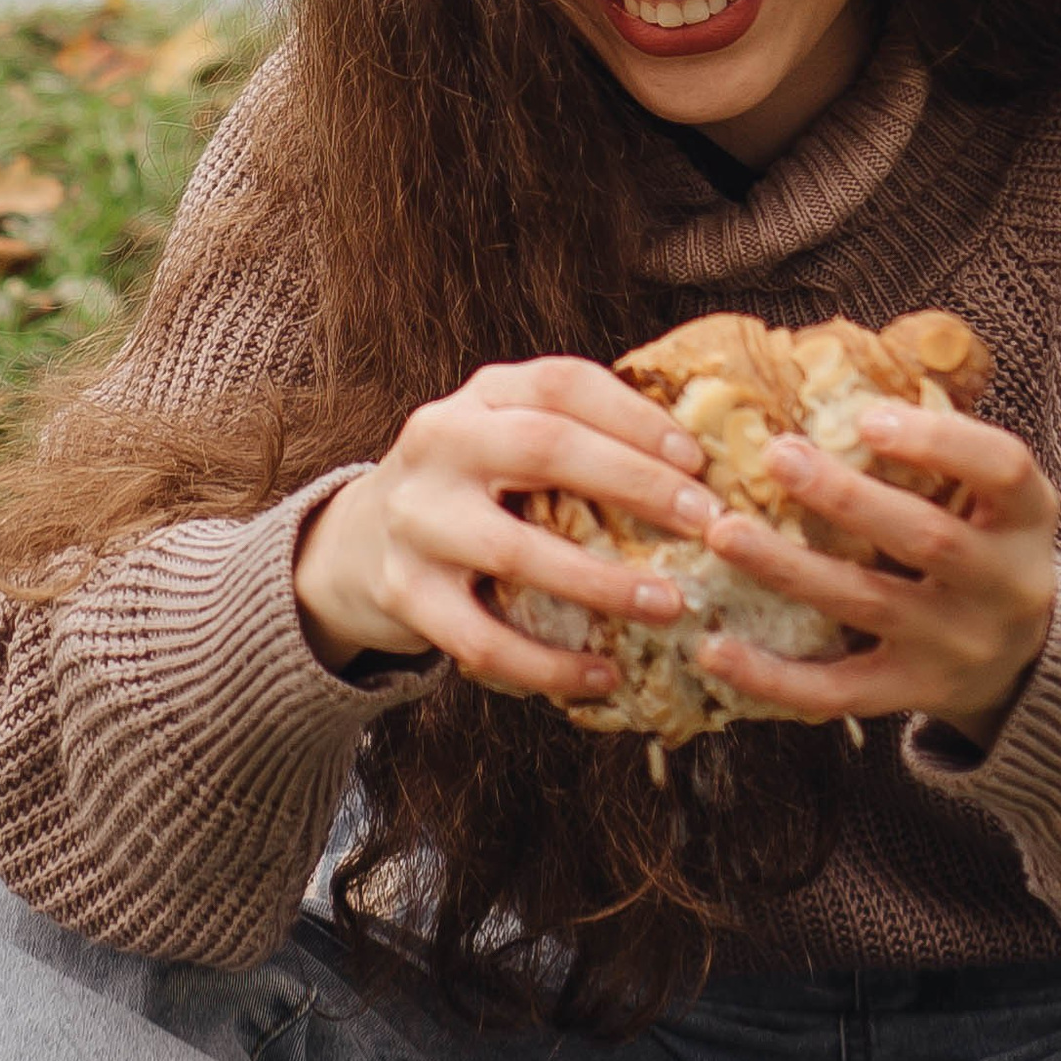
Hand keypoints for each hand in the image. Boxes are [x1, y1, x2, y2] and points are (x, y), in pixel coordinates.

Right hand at [293, 358, 705, 694]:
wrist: (353, 547)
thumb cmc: (468, 492)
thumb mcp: (501, 440)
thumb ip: (573, 437)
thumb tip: (700, 463)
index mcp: (476, 398)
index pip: (559, 384)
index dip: (633, 416)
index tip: (697, 460)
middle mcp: (439, 444)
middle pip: (542, 449)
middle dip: (634, 484)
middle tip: (707, 522)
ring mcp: (415, 520)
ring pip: (514, 550)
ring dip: (601, 582)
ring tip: (670, 604)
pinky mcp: (403, 594)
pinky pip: (482, 639)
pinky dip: (547, 664)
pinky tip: (603, 675)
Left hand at [681, 400, 1058, 744]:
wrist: (1027, 661)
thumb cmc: (983, 543)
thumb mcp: (991, 495)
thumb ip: (939, 442)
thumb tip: (839, 361)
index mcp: (1026, 519)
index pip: (1003, 469)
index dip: (939, 441)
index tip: (866, 416)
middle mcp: (1003, 585)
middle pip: (926, 538)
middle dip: (846, 498)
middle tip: (775, 456)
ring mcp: (958, 647)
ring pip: (869, 605)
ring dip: (789, 568)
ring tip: (722, 532)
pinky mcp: (914, 694)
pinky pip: (839, 690)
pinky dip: (775, 676)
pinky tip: (715, 649)